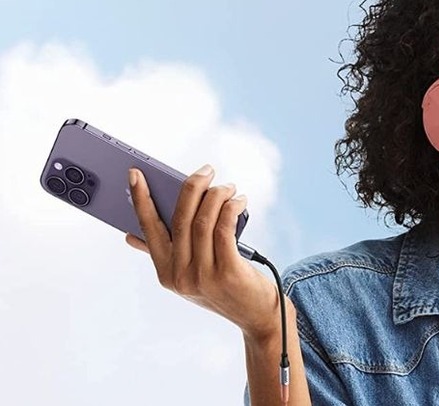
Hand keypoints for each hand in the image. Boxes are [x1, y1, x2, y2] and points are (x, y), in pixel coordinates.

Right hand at [126, 164, 282, 338]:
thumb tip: (131, 235)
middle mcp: (179, 275)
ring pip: (203, 220)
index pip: (148, 229)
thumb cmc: (226, 289)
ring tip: (228, 187)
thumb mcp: (191, 275)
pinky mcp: (227, 272)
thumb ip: (167, 254)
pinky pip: (223, 228)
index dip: (141, 200)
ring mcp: (202, 276)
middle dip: (192, 187)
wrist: (258, 317)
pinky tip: (239, 201)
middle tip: (206, 170)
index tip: (135, 174)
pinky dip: (231, 208)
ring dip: (217, 196)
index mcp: (166, 273)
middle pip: (180, 218)